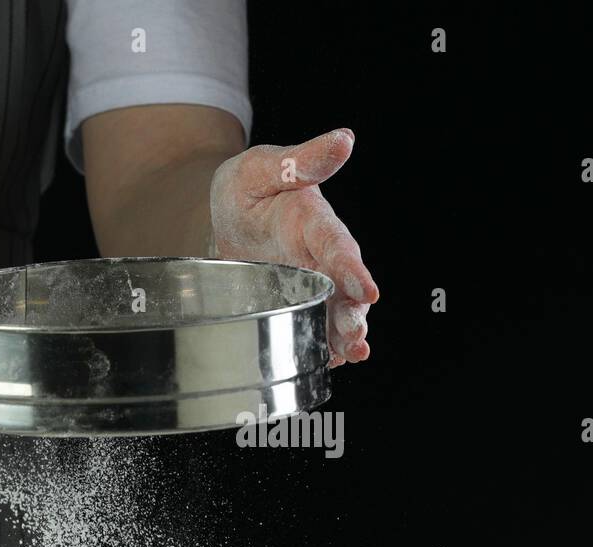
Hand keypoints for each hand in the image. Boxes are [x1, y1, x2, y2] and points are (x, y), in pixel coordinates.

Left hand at [209, 129, 378, 367]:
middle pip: (344, 288)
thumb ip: (300, 160)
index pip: (338, 246)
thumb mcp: (261, 167)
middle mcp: (320, 256)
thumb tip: (344, 139)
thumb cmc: (246, 187)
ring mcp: (312, 282)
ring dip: (344, 335)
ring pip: (335, 312)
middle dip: (353, 314)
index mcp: (314, 222)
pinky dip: (324, 345)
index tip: (368, 291)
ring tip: (352, 354)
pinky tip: (328, 362)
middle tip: (357, 336)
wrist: (225, 217)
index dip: (353, 270)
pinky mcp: (299, 302)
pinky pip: (316, 326)